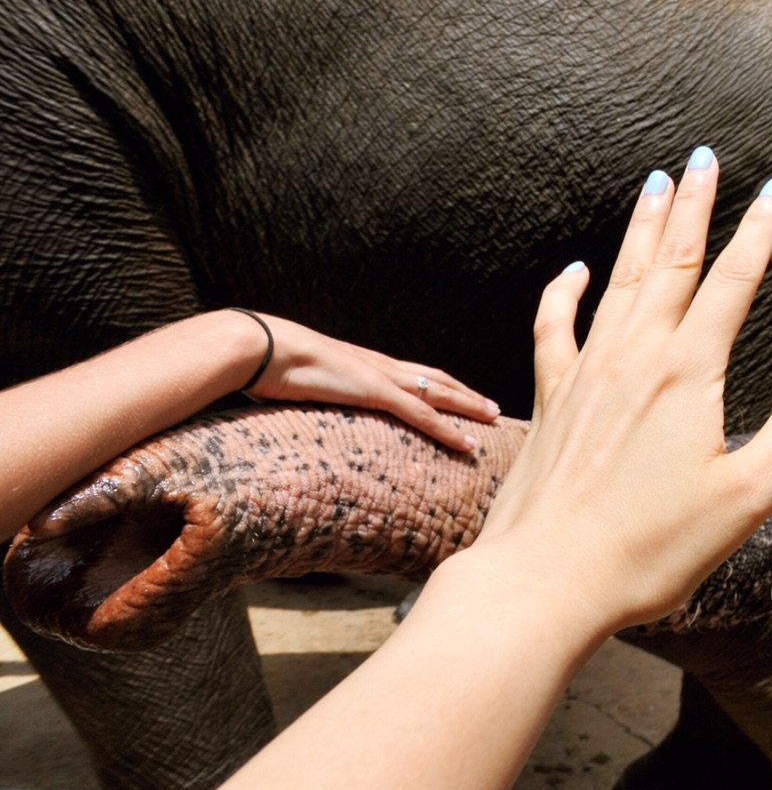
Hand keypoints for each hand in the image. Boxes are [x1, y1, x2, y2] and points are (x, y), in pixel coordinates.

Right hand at [244, 315, 498, 450]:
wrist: (260, 348)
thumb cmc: (268, 364)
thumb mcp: (298, 381)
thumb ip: (310, 391)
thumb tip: (300, 401)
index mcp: (364, 363)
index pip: (413, 374)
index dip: (439, 385)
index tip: (459, 394)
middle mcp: (380, 366)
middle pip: (437, 379)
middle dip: (466, 394)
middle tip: (492, 407)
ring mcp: (381, 377)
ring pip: (441, 394)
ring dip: (470, 407)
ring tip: (494, 418)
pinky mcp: (376, 392)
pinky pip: (422, 415)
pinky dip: (449, 429)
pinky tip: (468, 442)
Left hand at [469, 149, 771, 635]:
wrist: (546, 579)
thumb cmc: (651, 548)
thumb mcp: (745, 501)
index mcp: (689, 373)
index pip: (733, 284)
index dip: (758, 233)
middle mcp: (637, 357)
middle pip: (671, 262)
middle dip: (693, 205)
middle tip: (703, 157)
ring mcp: (588, 373)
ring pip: (618, 279)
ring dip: (640, 228)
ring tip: (655, 183)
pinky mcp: (553, 398)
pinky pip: (556, 326)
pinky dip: (565, 291)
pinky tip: (575, 270)